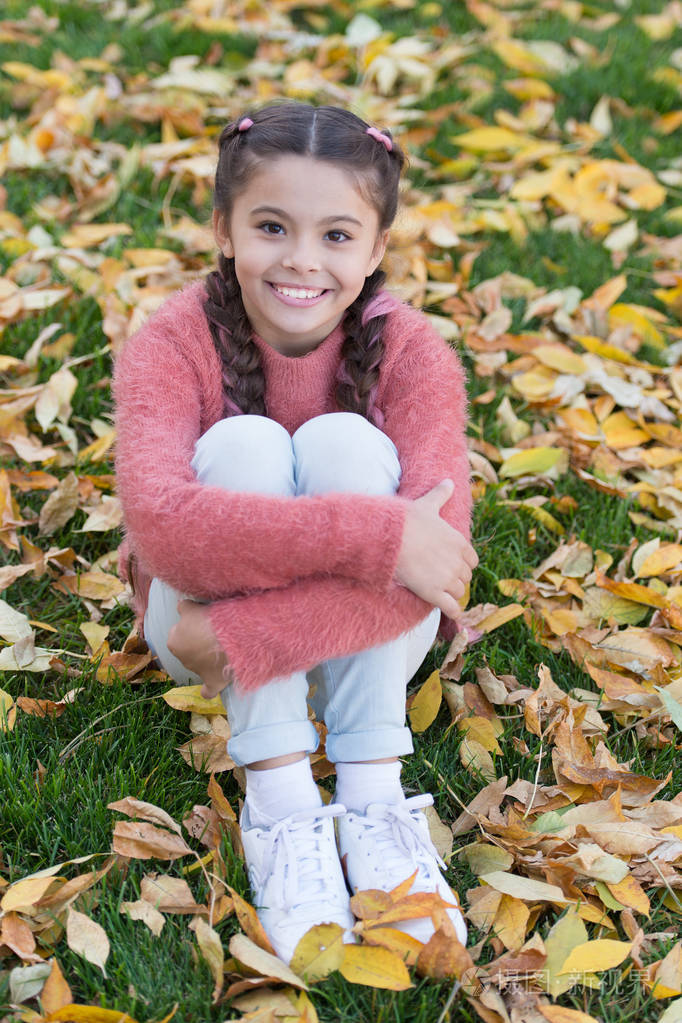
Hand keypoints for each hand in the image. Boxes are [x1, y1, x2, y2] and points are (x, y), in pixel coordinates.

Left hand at [166, 599, 233, 699]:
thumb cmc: (210, 620)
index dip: (191, 627)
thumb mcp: (193, 608)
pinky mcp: (213, 682)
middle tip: (215, 633)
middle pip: (189, 649)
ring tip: (224, 647)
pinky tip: (209, 690)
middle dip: (198, 644)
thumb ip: (184, 608)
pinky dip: (208, 690)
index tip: (203, 623)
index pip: (179, 632)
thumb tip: (180, 606)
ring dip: (207, 660)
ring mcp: (198, 671)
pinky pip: (208, 690)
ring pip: (199, 666)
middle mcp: (183, 658)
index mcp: (174, 641)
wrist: (230, 636)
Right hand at [394, 479, 477, 618]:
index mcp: (459, 543)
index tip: (453, 565)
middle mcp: (457, 562)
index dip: (463, 564)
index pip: (472, 560)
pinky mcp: (434, 593)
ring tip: (443, 595)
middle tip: (445, 581)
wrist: (391, 538)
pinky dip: (454, 612)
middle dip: (457, 579)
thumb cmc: (407, 520)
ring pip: (460, 592)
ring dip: (453, 594)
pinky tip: (452, 614)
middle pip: (466, 578)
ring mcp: (447, 579)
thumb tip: (448, 481)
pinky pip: (452, 608)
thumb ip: (440, 495)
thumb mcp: (427, 504)